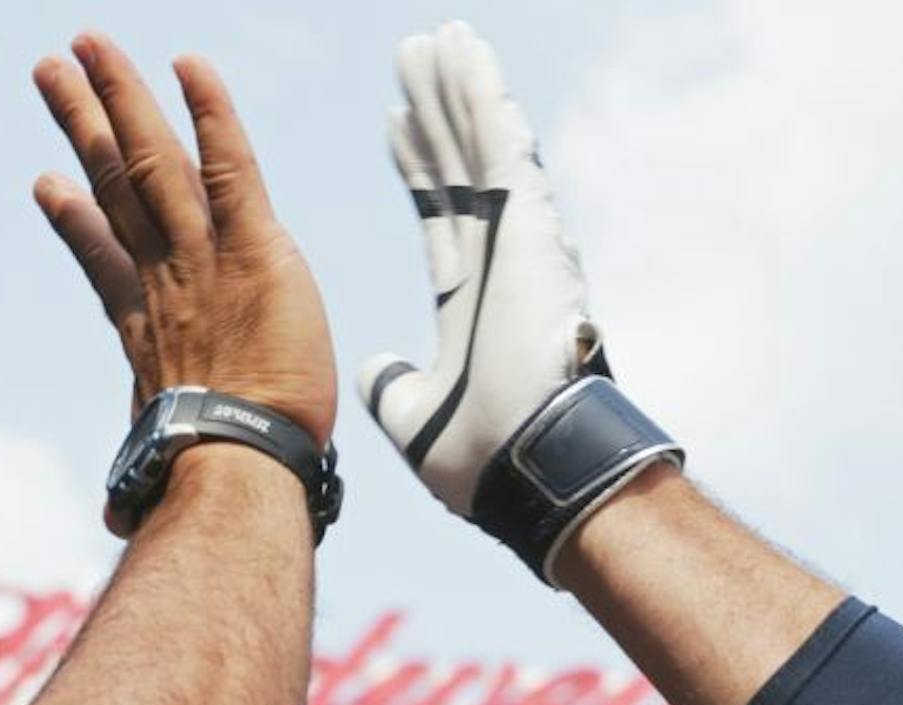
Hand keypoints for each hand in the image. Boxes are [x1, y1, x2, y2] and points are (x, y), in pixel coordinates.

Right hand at [32, 34, 336, 503]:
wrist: (239, 467)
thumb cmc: (214, 486)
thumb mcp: (170, 469)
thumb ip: (145, 478)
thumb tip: (118, 529)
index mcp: (148, 332)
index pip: (107, 261)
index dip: (78, 220)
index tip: (47, 185)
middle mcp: (166, 283)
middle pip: (114, 187)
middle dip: (82, 125)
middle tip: (51, 74)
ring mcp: (203, 260)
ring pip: (154, 162)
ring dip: (122, 98)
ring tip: (88, 46)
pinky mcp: (254, 250)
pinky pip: (230, 167)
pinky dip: (211, 116)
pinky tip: (190, 66)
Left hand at [357, 23, 615, 527]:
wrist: (527, 464)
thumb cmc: (485, 457)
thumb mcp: (415, 417)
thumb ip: (392, 386)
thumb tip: (374, 370)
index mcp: (469, 300)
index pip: (439, 216)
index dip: (420, 170)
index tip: (398, 126)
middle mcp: (493, 261)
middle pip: (458, 170)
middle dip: (437, 115)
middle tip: (416, 63)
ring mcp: (511, 239)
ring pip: (477, 146)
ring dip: (456, 92)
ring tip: (436, 41)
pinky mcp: (523, 224)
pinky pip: (498, 145)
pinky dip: (481, 98)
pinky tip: (466, 54)